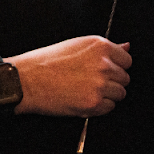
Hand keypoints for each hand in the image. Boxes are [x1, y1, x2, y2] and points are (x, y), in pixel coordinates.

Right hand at [10, 36, 131, 117]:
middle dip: (112, 81)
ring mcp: (100, 85)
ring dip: (107, 95)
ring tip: (86, 90)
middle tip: (91, 82)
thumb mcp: (76, 45)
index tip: (105, 70)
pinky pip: (109, 107)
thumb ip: (104, 48)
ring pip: (120, 94)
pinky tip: (83, 99)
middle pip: (124, 78)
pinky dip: (99, 107)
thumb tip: (126, 47)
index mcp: (100, 46)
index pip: (126, 60)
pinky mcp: (94, 103)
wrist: (27, 80)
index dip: (116, 67)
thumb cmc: (46, 62)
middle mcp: (104, 64)